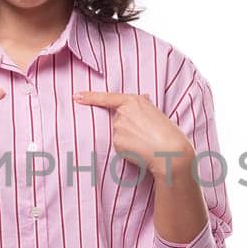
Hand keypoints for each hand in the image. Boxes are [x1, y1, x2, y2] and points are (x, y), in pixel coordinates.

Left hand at [73, 90, 195, 182]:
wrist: (170, 152)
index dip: (90, 97)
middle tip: (145, 134)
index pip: (107, 98)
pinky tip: (140, 150)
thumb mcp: (157, 113)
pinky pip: (119, 146)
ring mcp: (118, 128)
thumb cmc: (168, 133)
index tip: (76, 96)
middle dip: (127, 127)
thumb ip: (145, 105)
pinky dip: (127, 149)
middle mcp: (122, 113)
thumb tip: (142, 98)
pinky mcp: (116, 142)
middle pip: (117, 120)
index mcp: (133, 101)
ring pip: (118, 134)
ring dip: (128, 138)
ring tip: (145, 142)